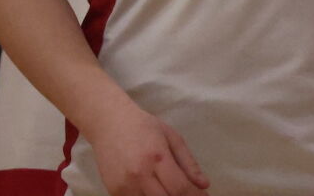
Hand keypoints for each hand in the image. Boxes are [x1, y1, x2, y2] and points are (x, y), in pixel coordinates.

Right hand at [87, 102, 208, 195]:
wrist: (109, 124)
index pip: (179, 187)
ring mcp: (123, 186)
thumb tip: (204, 185)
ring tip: (173, 191)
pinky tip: (156, 191)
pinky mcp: (113, 191)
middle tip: (190, 195)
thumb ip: (189, 163)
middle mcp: (139, 175)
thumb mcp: (173, 138)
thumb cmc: (144, 127)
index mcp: (157, 158)